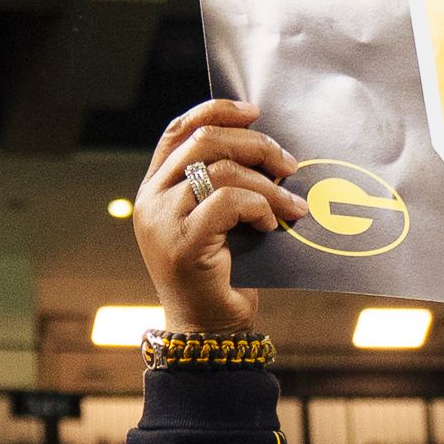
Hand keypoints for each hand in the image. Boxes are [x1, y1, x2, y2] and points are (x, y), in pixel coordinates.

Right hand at [133, 99, 306, 334]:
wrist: (207, 331)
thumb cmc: (222, 275)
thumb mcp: (220, 221)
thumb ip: (226, 185)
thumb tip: (268, 148)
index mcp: (155, 188)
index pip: (179, 131)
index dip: (216, 112)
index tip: (255, 113)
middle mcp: (151, 200)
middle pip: (204, 142)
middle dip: (255, 146)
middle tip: (288, 164)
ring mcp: (163, 222)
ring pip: (221, 171)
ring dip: (267, 183)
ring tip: (292, 204)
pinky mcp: (184, 244)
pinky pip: (228, 202)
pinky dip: (259, 206)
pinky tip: (272, 226)